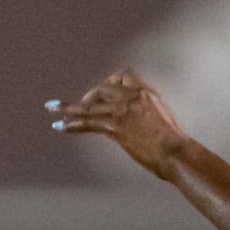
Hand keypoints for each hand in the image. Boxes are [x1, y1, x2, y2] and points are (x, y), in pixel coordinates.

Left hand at [47, 70, 190, 177]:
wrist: (177, 153)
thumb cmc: (177, 146)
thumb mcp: (166, 124)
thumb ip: (153, 118)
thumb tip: (149, 128)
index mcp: (146, 93)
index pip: (122, 76)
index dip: (108, 83)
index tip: (101, 93)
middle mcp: (133, 97)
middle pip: (102, 89)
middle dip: (88, 98)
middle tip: (78, 108)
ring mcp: (123, 111)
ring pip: (89, 106)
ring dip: (68, 108)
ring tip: (51, 109)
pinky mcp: (115, 127)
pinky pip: (88, 122)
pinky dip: (72, 124)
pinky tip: (60, 127)